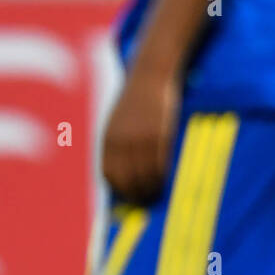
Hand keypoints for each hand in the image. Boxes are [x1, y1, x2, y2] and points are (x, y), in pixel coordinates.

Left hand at [101, 68, 179, 203]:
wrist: (150, 72)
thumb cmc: (137, 98)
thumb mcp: (119, 120)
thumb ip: (118, 143)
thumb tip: (123, 171)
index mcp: (107, 139)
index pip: (109, 175)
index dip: (120, 190)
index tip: (130, 197)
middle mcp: (120, 141)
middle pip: (126, 180)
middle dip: (137, 195)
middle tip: (148, 201)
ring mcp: (139, 138)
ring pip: (144, 176)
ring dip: (151, 189)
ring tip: (159, 193)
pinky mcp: (157, 133)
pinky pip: (159, 164)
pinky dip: (162, 176)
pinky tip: (167, 179)